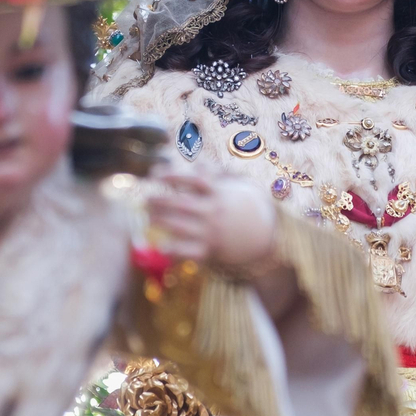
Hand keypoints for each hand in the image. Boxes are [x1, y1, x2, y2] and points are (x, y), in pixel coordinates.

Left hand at [146, 171, 278, 270]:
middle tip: (145, 200)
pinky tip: (161, 246)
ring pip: (178, 226)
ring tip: (149, 219)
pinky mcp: (211, 251)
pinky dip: (173, 250)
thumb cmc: (254, 209)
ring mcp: (211, 232)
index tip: (157, 175)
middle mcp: (214, 211)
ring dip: (160, 221)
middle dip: (159, 200)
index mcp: (220, 193)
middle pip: (180, 203)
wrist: (269, 239)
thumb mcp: (243, 186)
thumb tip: (200, 164)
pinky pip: (187, 252)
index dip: (172, 176)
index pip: (192, 180)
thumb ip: (221, 174)